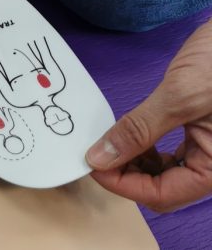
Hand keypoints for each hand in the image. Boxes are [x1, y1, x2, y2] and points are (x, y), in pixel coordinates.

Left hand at [86, 20, 211, 211]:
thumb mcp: (180, 96)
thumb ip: (139, 130)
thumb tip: (100, 157)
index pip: (161, 195)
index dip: (122, 184)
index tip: (91, 164)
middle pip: (164, 189)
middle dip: (127, 175)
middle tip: (97, 153)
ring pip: (168, 174)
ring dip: (137, 163)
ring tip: (112, 143)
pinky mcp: (207, 133)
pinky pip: (176, 154)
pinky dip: (150, 149)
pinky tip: (134, 136)